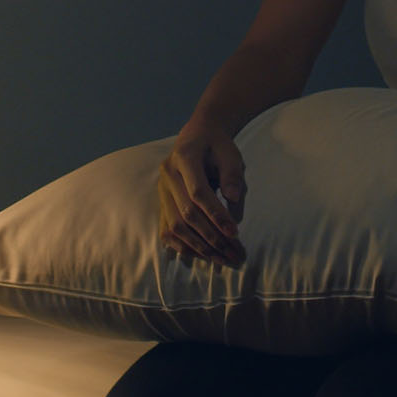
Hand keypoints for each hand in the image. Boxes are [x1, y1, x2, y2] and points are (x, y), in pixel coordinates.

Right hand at [157, 122, 246, 266]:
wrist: (197, 138)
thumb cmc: (217, 146)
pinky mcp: (161, 203)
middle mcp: (167, 175)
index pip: (198, 193)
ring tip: (223, 258)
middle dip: (211, 236)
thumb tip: (233, 200)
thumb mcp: (230, 153)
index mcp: (184, 158)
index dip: (216, 214)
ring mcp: (161, 191)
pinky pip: (167, 230)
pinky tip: (203, 255)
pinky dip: (184, 246)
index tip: (235, 232)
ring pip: (174, 226)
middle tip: (233, 253)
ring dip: (199, 246)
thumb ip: (232, 174)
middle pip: (185, 213)